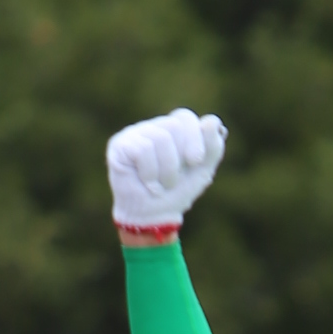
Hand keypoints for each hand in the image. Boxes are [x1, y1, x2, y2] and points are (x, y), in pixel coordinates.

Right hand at [107, 107, 226, 228]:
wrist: (154, 216)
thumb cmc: (177, 192)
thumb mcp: (202, 170)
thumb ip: (213, 146)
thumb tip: (212, 120)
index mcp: (172, 129)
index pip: (185, 117)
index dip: (195, 138)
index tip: (196, 161)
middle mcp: (152, 127)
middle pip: (174, 125)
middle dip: (179, 159)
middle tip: (172, 178)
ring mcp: (133, 134)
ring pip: (160, 138)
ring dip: (167, 170)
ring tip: (160, 184)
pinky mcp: (119, 145)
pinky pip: (143, 149)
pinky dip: (151, 173)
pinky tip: (146, 183)